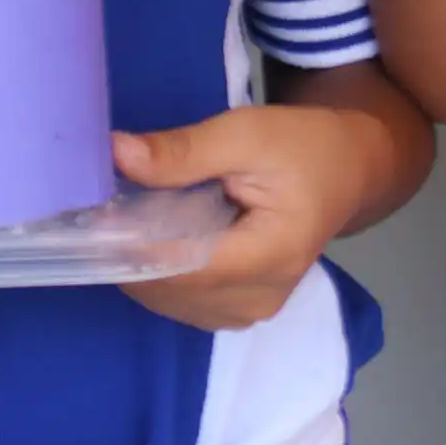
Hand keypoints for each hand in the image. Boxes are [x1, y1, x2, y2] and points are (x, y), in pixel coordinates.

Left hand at [112, 108, 366, 332]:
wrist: (348, 170)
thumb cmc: (302, 146)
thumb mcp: (246, 132)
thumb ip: (182, 150)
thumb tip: (116, 154)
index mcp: (271, 255)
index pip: (180, 266)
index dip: (131, 242)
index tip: (97, 211)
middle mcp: (259, 298)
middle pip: (168, 287)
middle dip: (132, 249)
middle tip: (114, 204)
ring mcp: (248, 312)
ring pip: (166, 300)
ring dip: (141, 263)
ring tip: (138, 218)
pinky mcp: (238, 312)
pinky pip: (178, 302)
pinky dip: (159, 273)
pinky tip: (160, 238)